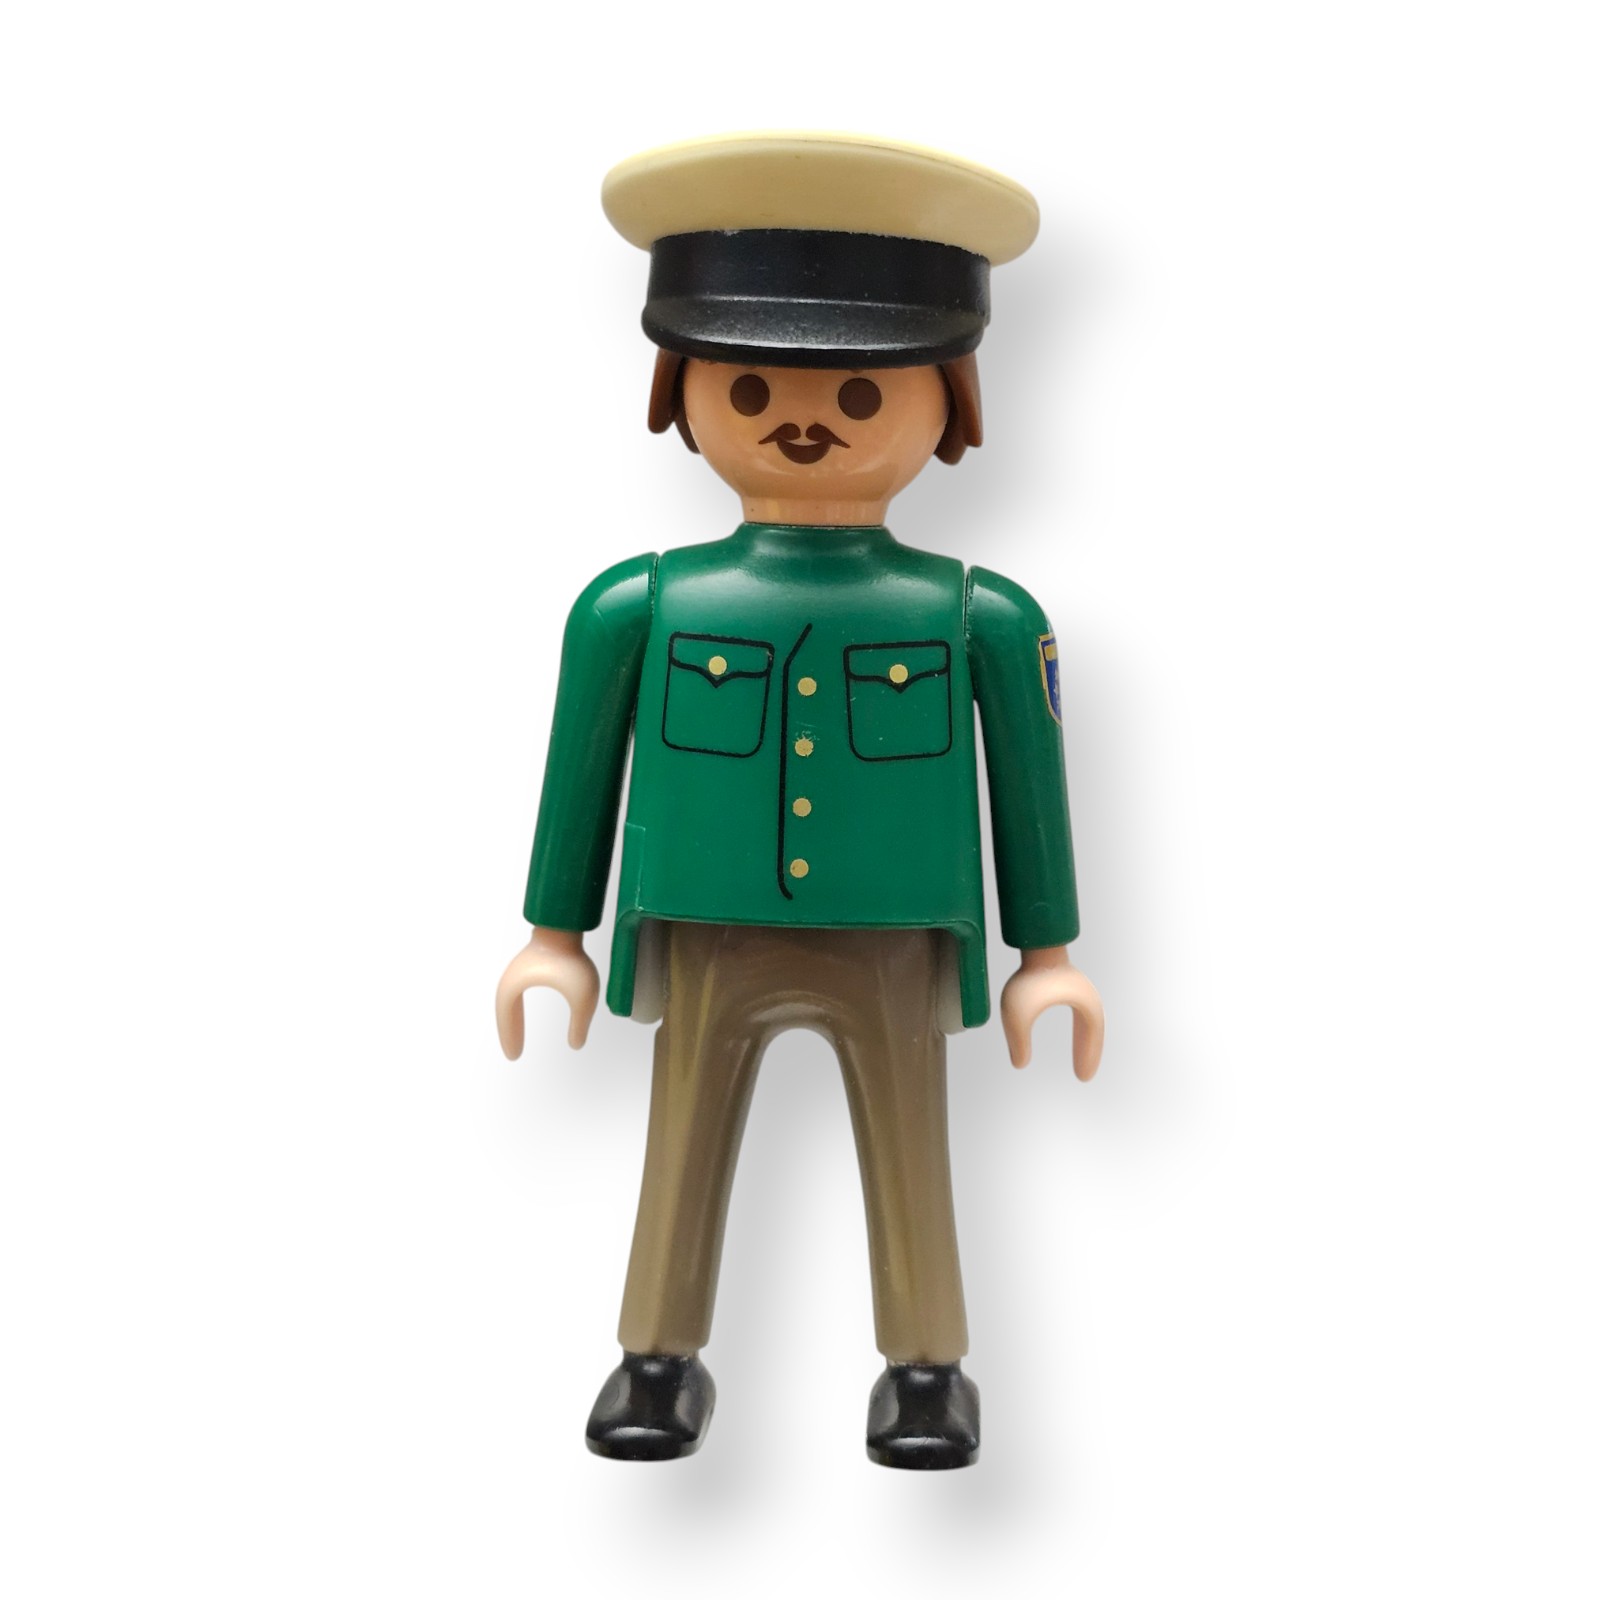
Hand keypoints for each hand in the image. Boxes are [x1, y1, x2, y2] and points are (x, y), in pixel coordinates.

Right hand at [495, 927, 599, 1058]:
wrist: (567, 924)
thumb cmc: (572, 957)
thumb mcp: (582, 997)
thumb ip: (580, 1023)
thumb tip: (576, 1044)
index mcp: (514, 985)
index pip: (506, 1017)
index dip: (510, 1037)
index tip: (514, 1056)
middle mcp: (512, 977)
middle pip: (504, 1011)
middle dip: (509, 1032)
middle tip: (514, 1054)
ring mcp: (519, 969)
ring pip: (508, 1001)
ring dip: (512, 1020)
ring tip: (517, 1038)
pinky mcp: (528, 963)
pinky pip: (516, 992)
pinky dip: (517, 1008)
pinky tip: (523, 1014)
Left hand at [999, 945, 1104, 1079]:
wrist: (1032, 944)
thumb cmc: (1028, 977)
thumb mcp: (1017, 1015)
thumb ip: (1018, 1041)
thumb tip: (1019, 1064)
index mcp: (1085, 1004)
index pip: (1092, 1036)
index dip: (1088, 1057)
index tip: (1082, 1078)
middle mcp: (1087, 996)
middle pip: (1094, 1032)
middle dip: (1089, 1054)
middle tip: (1083, 1076)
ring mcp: (1079, 988)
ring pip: (1088, 1023)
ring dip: (1086, 1042)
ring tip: (1081, 1063)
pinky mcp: (1068, 984)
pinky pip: (1079, 1013)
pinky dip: (1079, 1031)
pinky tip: (1072, 1037)